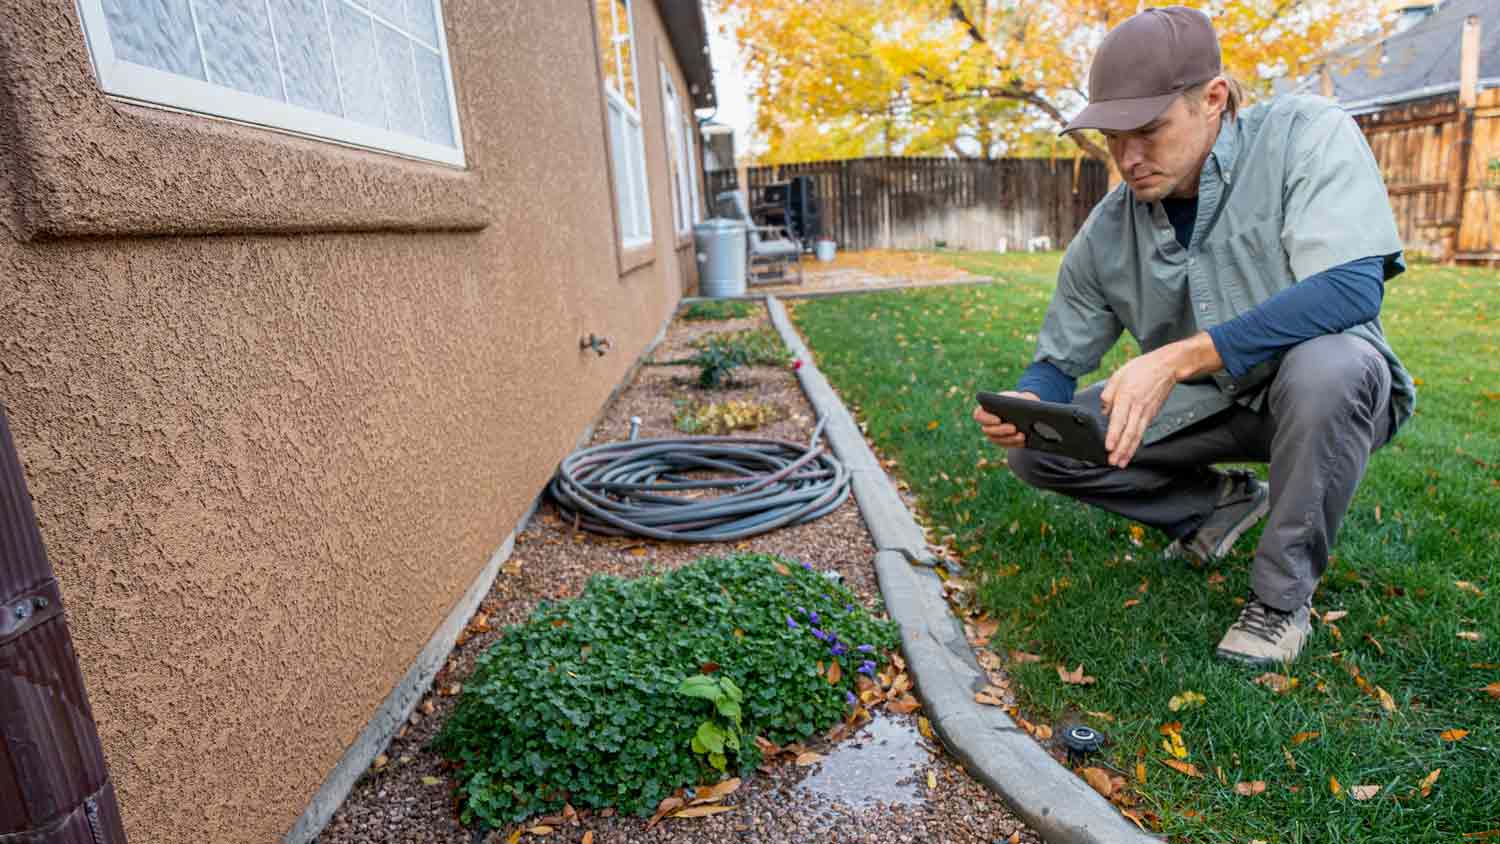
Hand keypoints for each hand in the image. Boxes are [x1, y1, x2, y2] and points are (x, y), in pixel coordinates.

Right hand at [973, 391, 1038, 448]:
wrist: (1025, 409)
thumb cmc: (1017, 400)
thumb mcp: (1016, 396)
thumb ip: (1013, 400)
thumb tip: (1016, 406)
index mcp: (985, 410)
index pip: (978, 415)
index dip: (987, 419)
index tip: (998, 420)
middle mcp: (986, 424)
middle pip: (988, 430)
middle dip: (1001, 430)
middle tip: (1013, 428)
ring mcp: (993, 434)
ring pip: (997, 439)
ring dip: (1009, 438)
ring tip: (1022, 435)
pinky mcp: (1003, 442)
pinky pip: (1006, 445)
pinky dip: (1015, 443)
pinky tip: (1024, 439)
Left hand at [1099, 348, 1178, 467]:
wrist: (1166, 367)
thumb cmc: (1141, 369)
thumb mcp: (1118, 375)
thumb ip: (1108, 394)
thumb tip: (1104, 411)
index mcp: (1126, 396)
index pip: (1118, 420)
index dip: (1113, 435)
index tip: (1108, 447)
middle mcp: (1137, 407)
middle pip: (1129, 432)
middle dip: (1121, 450)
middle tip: (1113, 462)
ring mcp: (1146, 412)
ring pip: (1137, 436)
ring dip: (1129, 451)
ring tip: (1122, 462)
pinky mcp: (1152, 415)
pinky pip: (1142, 432)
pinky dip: (1136, 444)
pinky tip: (1131, 451)